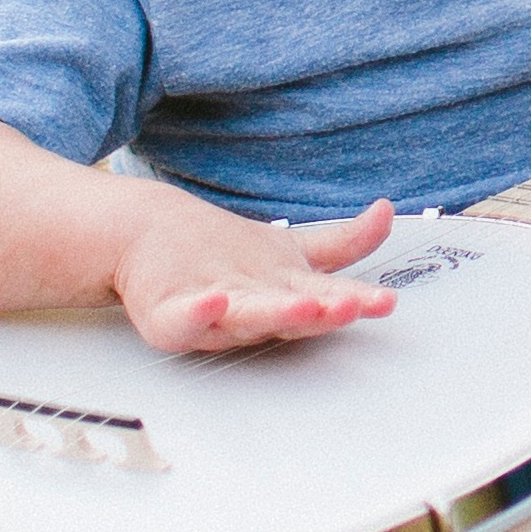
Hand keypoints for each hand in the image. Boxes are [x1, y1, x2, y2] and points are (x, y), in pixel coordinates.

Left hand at [113, 197, 397, 356]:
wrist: (143, 238)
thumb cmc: (217, 253)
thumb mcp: (289, 250)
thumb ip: (343, 243)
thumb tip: (388, 212)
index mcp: (284, 292)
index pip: (328, 297)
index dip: (357, 301)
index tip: (386, 301)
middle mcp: (254, 306)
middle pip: (292, 313)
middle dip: (321, 313)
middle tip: (350, 307)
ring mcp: (213, 311)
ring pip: (248, 318)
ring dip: (275, 314)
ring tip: (303, 305)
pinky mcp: (170, 314)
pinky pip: (185, 319)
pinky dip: (199, 314)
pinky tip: (213, 301)